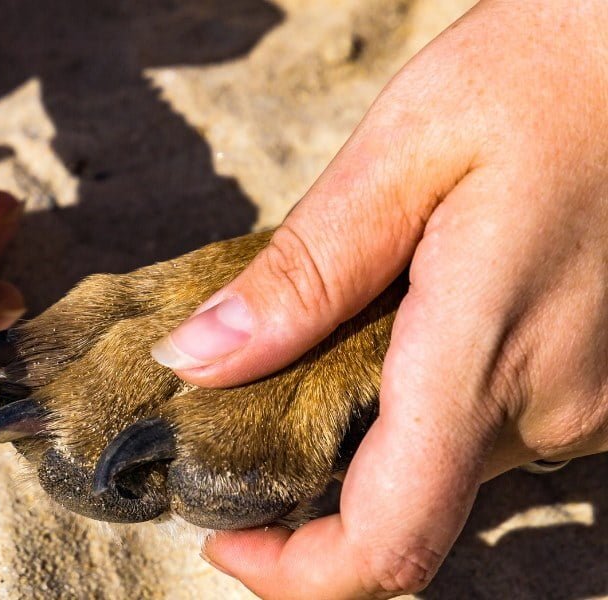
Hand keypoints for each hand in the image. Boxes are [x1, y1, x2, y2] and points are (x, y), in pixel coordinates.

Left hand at [150, 1, 607, 596]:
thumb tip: (195, 362)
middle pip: (403, 504)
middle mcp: (553, 407)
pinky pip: (492, 424)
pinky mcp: (607, 382)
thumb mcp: (404, 152)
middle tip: (245, 404)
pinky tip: (404, 322)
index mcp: (485, 356)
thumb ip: (301, 274)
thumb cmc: (549, 73)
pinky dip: (428, 400)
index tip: (223, 540)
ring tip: (324, 342)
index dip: (294, 572)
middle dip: (311, 480)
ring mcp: (594, 403)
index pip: (387, 541)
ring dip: (369, 434)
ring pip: (447, 465)